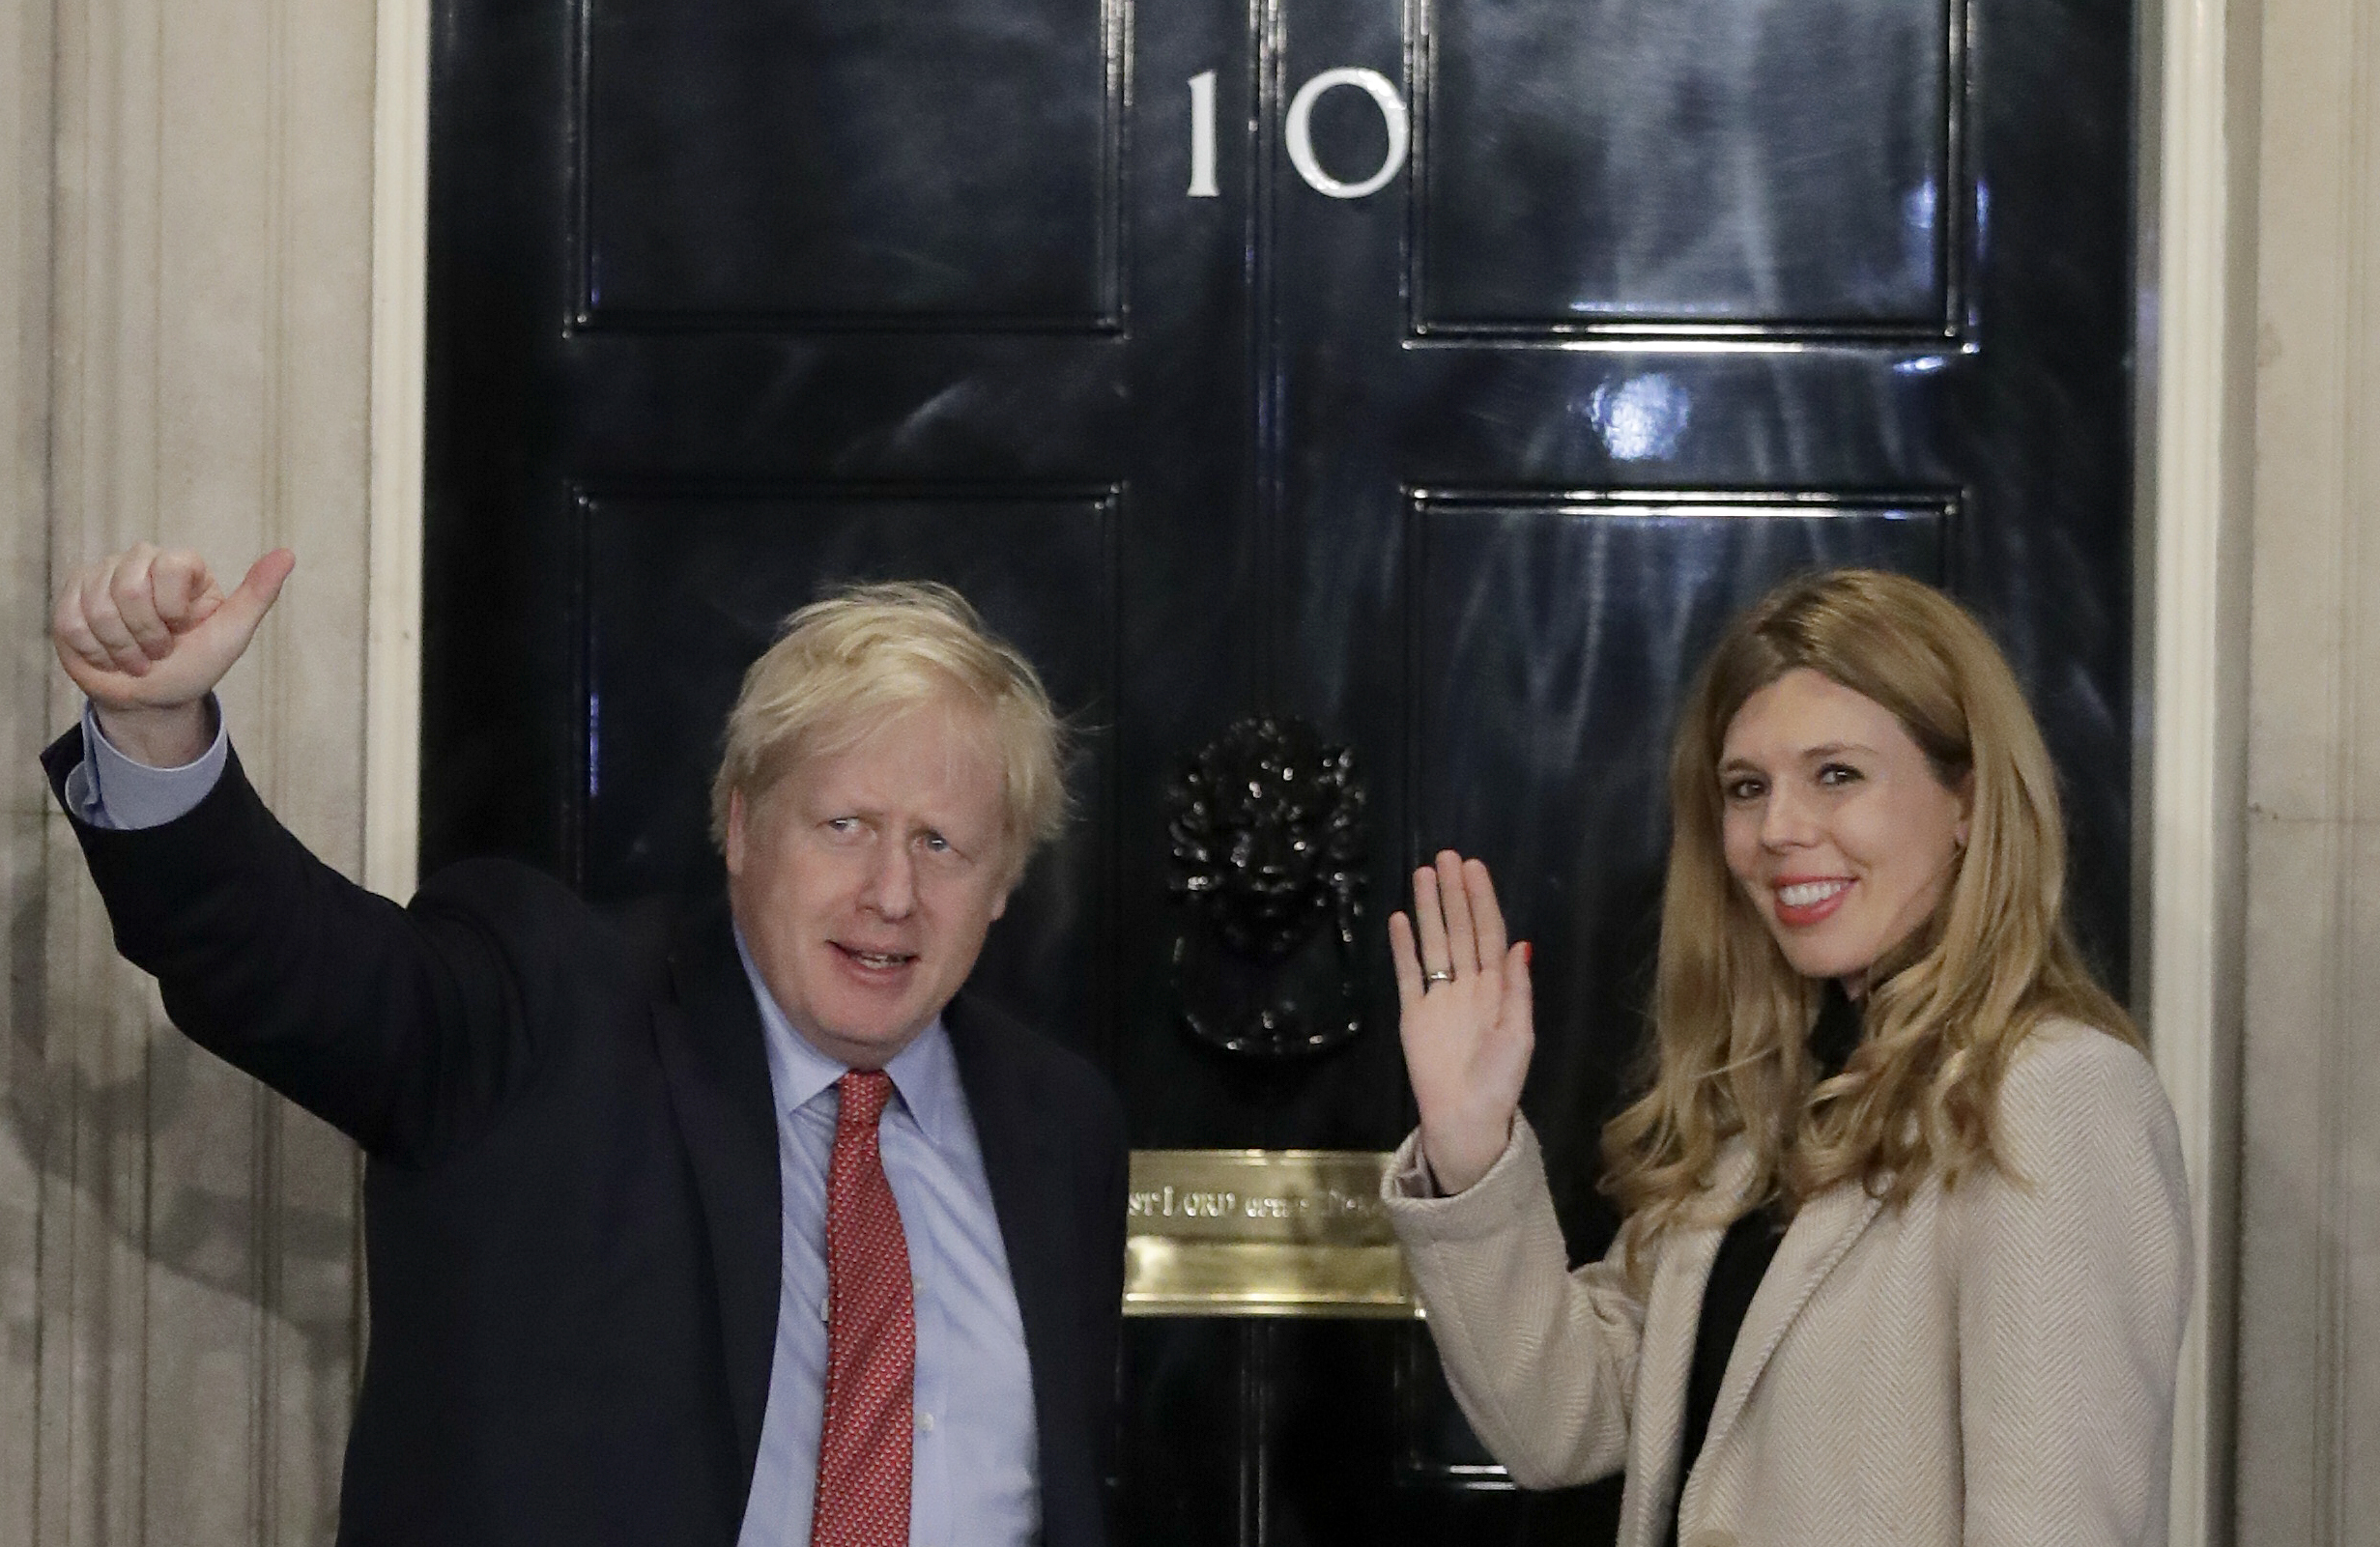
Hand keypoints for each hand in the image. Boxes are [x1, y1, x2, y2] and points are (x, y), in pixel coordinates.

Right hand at [52, 544, 294, 765]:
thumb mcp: (232, 634)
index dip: (173, 610)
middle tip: (158, 651)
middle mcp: (139, 560)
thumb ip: (258, 595)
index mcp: (181, 564)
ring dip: (120, 647)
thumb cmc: (195, 664)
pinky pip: (72, 621)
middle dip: (146, 635)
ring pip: (98, 607)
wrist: (152, 699)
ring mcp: (100, 575)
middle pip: (129, 588)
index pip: (171, 566)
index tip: (183, 630)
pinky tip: (108, 655)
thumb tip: (288, 554)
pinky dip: (95, 650)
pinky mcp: (70, 596)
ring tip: (135, 656)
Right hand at [1389, 851, 1533, 1194]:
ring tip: (1422, 874)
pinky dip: (1403, 946)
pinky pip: (1408, 973)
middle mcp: (1468, 985)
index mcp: (1498, 988)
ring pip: (1434, 943)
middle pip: (1461, 929)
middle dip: (1454, 894)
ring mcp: (1440, 997)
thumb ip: (1517, 989)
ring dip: (1428, 910)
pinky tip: (1399, 919)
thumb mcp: (1520, 1035)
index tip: (1474, 869)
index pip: (1489, 933)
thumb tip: (1521, 943)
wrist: (1465, 1117)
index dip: (1482, 901)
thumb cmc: (1501, 1080)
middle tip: (1446, 856)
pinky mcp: (1413, 1013)